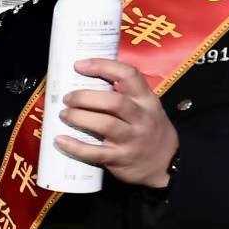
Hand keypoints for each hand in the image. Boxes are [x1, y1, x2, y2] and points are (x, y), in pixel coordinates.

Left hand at [58, 59, 178, 188]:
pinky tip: (60, 140)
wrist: (168, 164)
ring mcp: (132, 139)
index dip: (102, 66)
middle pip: (113, 101)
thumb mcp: (146, 107)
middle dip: (85, 97)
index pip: (128, 75)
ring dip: (79, 117)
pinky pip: (95, 152)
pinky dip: (75, 146)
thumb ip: (124, 95)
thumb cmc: (149, 130)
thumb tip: (85, 81)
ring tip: (63, 114)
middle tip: (67, 98)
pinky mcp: (120, 159)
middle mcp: (141, 117)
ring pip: (105, 124)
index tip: (79, 65)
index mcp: (146, 99)